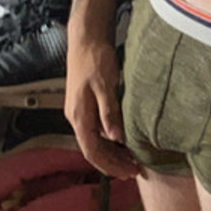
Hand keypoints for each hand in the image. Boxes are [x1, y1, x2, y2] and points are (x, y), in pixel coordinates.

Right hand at [65, 34, 141, 180]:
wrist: (85, 38)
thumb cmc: (96, 58)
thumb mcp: (105, 85)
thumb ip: (109, 111)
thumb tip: (115, 138)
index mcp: (78, 115)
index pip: (92, 151)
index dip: (110, 165)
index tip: (130, 172)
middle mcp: (75, 117)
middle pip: (92, 150)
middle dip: (112, 163)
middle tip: (135, 171)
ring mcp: (78, 111)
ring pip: (94, 141)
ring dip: (111, 153)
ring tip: (132, 160)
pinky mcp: (83, 105)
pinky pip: (95, 131)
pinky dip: (109, 140)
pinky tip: (123, 141)